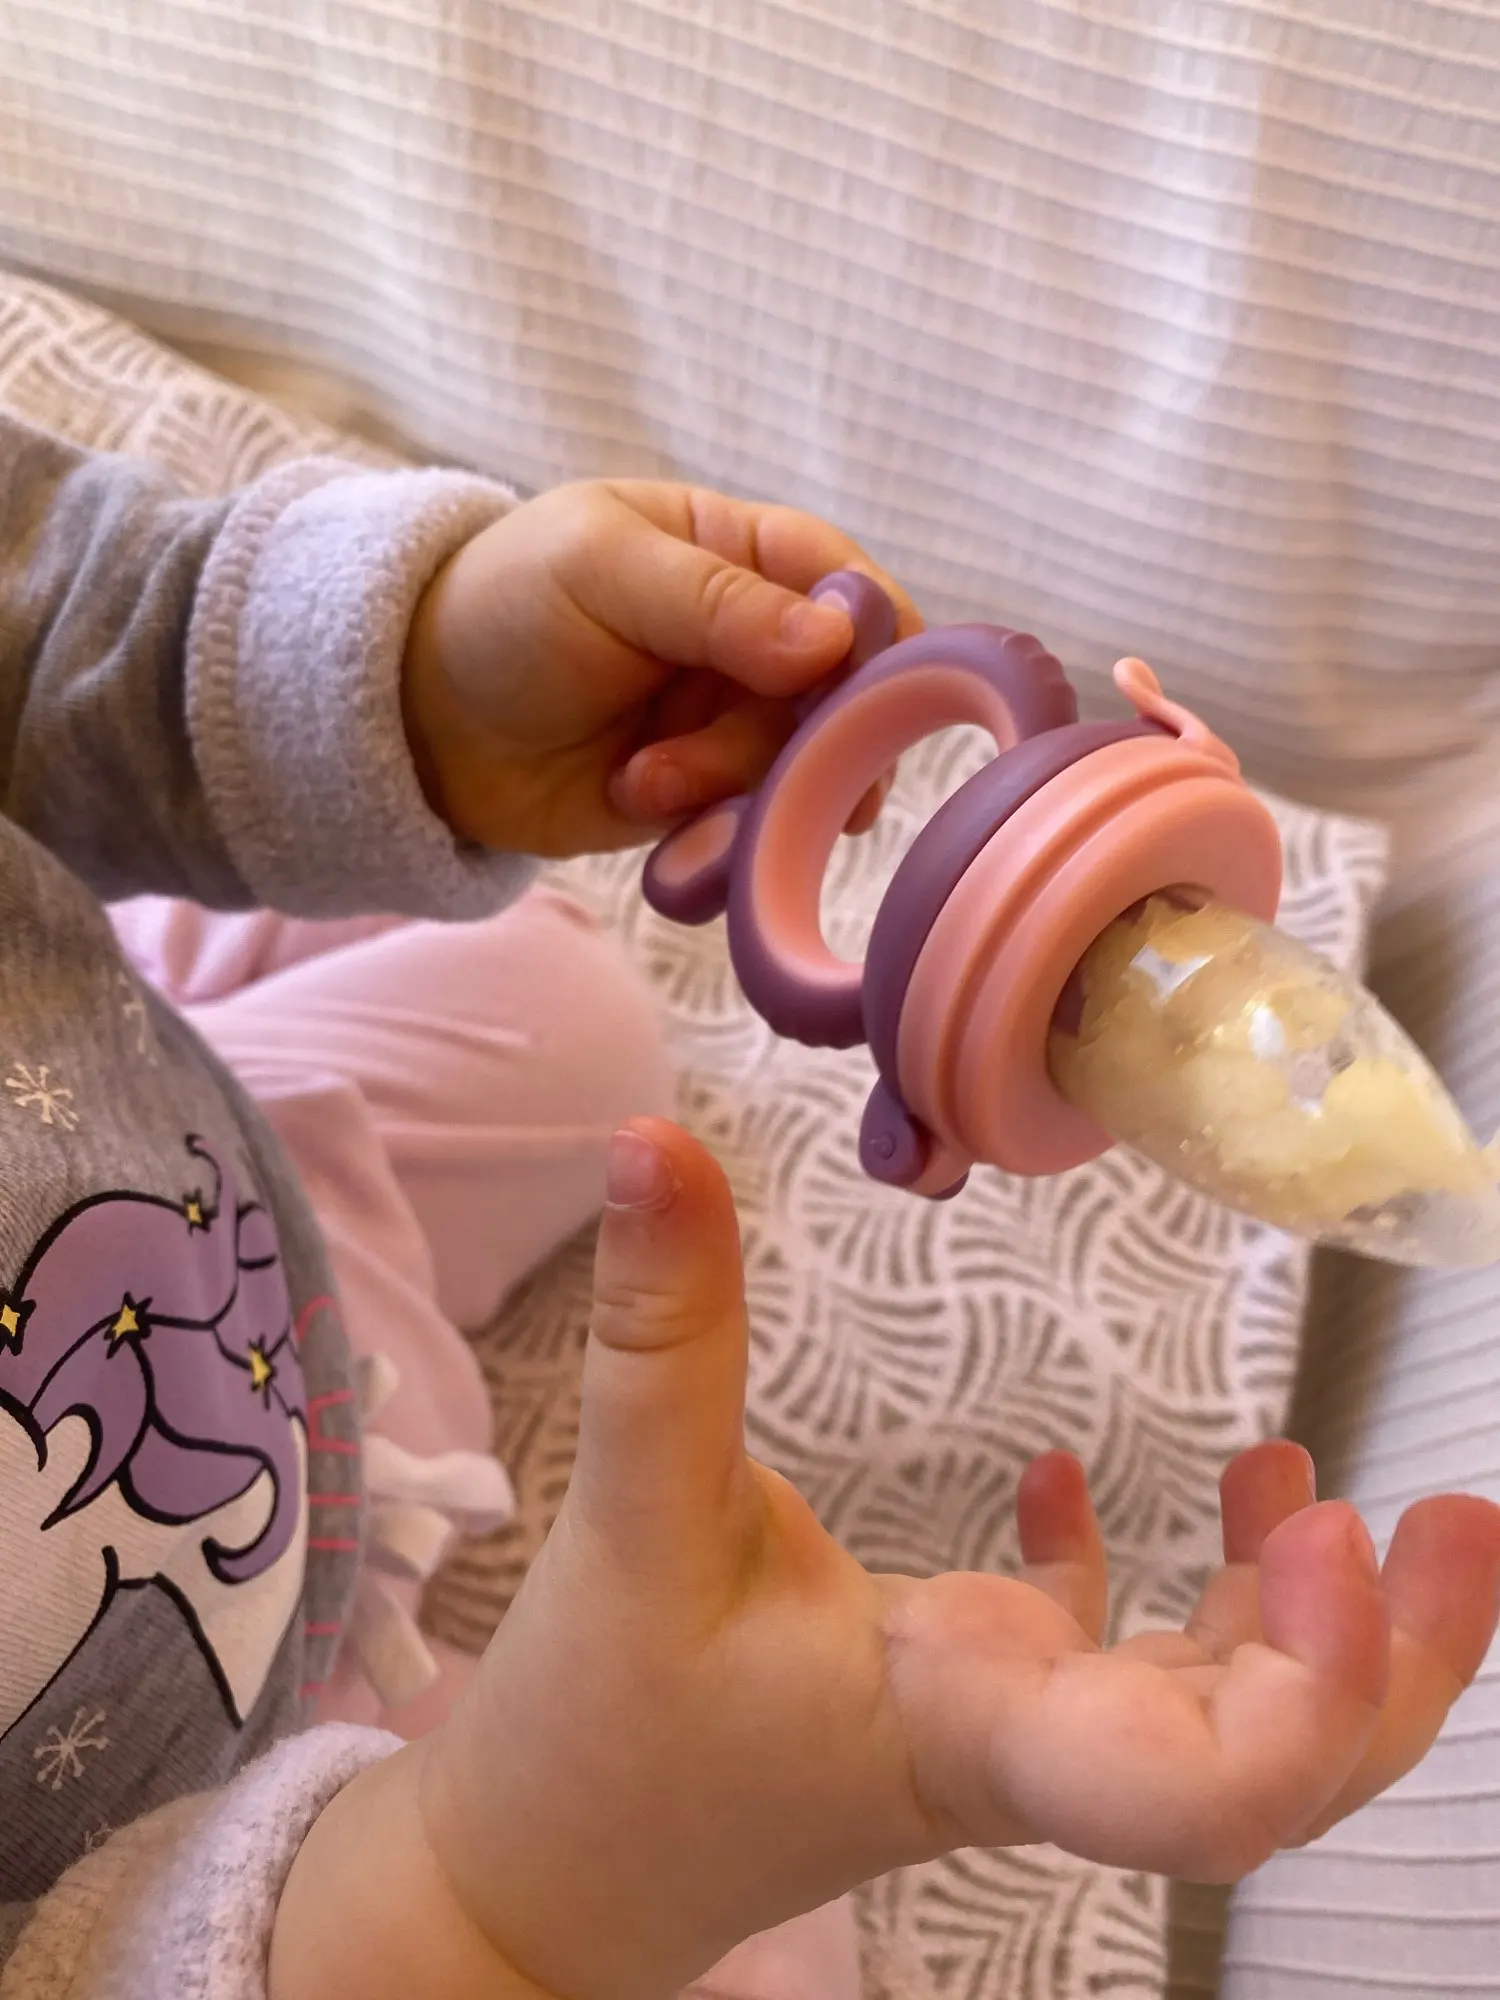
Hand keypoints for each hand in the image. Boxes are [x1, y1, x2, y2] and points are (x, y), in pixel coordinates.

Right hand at [272, 1121, 1499, 1999]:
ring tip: (1326, 1493)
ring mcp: (1009, 1737)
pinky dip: (1137, 1589)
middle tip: (1446, 1517)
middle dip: (1386, 1661)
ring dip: (1300, 1627)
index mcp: (982, 1727)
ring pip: (1210, 1720)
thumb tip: (657, 1142)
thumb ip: (663, 1327)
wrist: (540, 1880)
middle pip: (1272, 1764)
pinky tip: (1075, 1484)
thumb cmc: (598, 1732)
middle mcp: (1030, 1749)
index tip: (1335, 1530)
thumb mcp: (633, 1515)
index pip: (1207, 1788)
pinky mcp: (964, 1706)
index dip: (1317, 1690)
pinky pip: (1098, 1666)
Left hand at [401, 480, 920, 856]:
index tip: (872, 688)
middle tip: (749, 766)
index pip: (845, 582)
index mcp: (736, 550)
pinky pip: (750, 829)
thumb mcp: (599, 571)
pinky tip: (659, 834)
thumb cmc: (500, 609)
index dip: (875, 634)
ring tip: (644, 782)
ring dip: (732, 789)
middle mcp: (750, 640)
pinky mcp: (702, 800)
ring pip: (797, 770)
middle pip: (838, 693)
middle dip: (798, 737)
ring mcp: (730, 724)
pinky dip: (718, 842)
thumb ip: (717, 603)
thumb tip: (836, 639)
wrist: (417, 723)